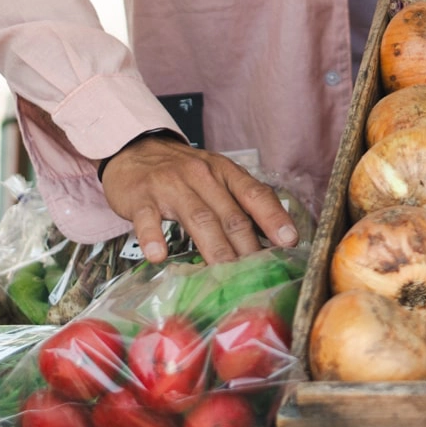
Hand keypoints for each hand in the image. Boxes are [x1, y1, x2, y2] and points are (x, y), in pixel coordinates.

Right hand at [99, 137, 297, 264]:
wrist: (136, 151)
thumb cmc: (183, 173)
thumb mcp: (215, 178)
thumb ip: (238, 204)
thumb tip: (270, 240)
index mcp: (224, 172)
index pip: (255, 193)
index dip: (273, 217)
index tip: (289, 240)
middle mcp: (201, 176)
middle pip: (230, 214)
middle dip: (247, 246)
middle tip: (258, 275)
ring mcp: (170, 186)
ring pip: (198, 218)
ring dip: (214, 248)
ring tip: (225, 274)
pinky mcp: (141, 198)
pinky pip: (148, 219)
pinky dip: (153, 237)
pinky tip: (158, 256)